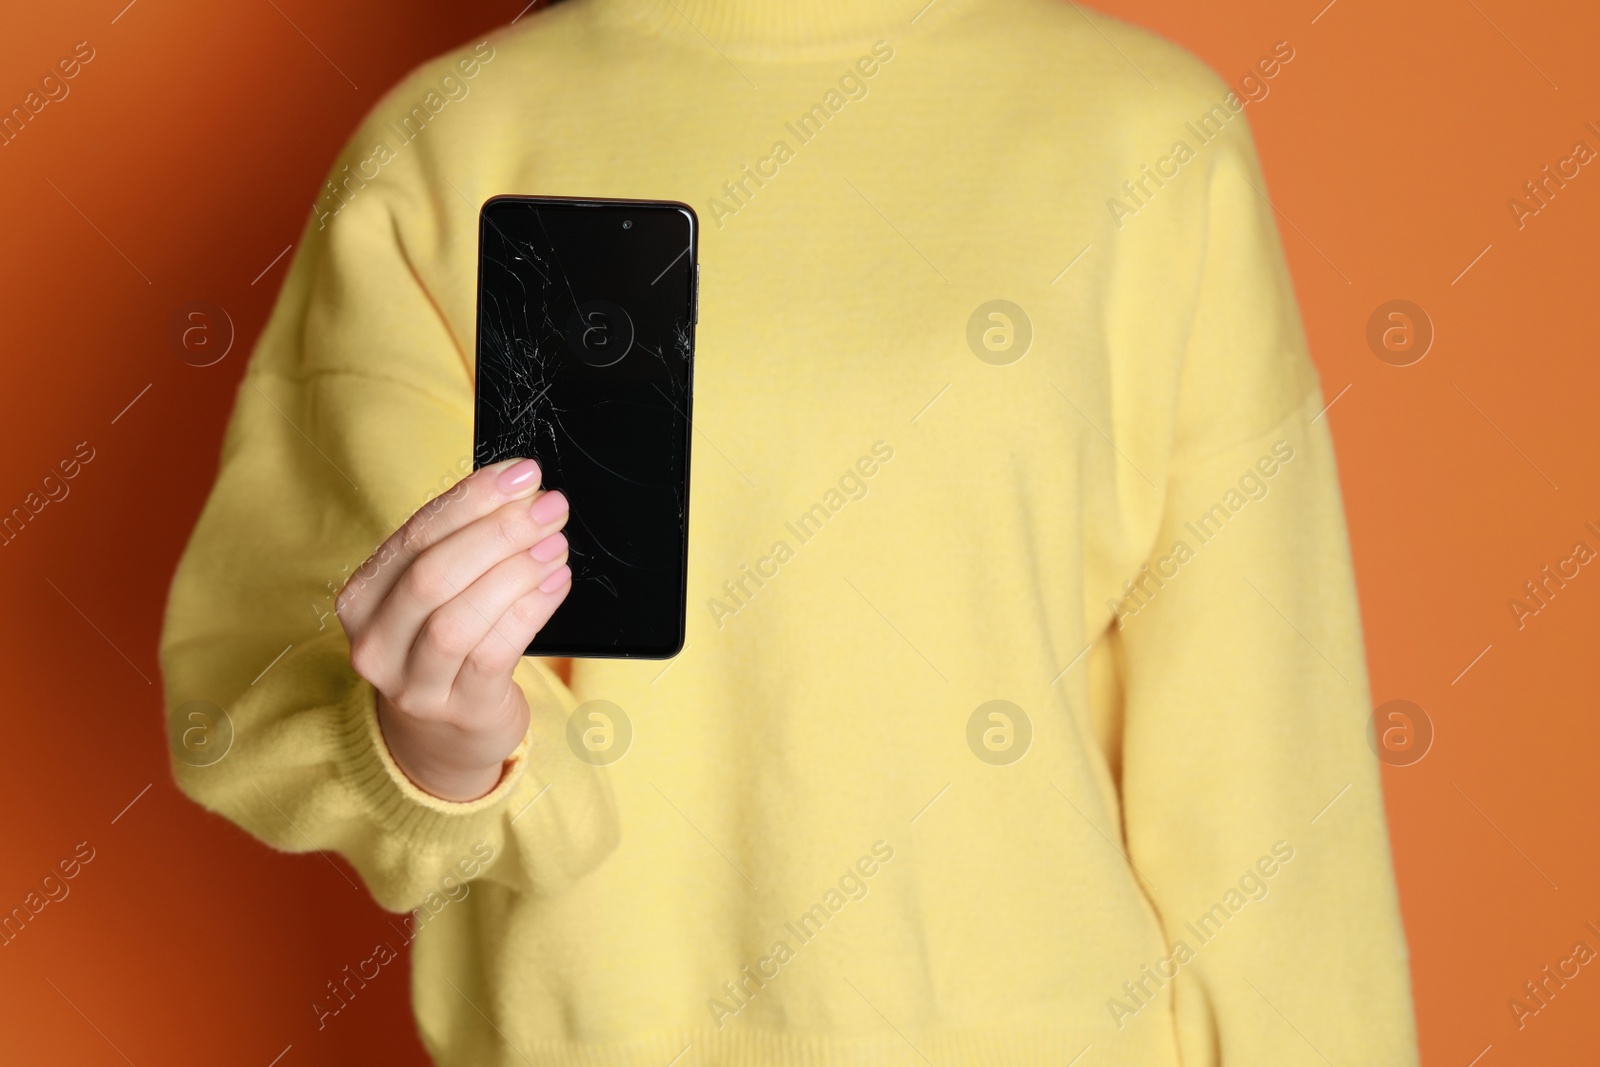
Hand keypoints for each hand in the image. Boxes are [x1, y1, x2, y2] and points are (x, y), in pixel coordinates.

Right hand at [336, 458, 571, 800]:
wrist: (442, 737)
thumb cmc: (446, 647)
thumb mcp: (438, 595)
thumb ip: (464, 545)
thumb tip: (520, 489)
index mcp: (364, 597)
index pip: (416, 534)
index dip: (472, 499)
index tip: (522, 474)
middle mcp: (376, 642)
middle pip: (433, 574)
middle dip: (499, 532)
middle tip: (550, 507)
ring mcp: (413, 684)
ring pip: (458, 618)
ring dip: (515, 572)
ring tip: (556, 545)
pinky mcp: (458, 710)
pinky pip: (494, 654)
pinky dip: (530, 611)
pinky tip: (557, 585)